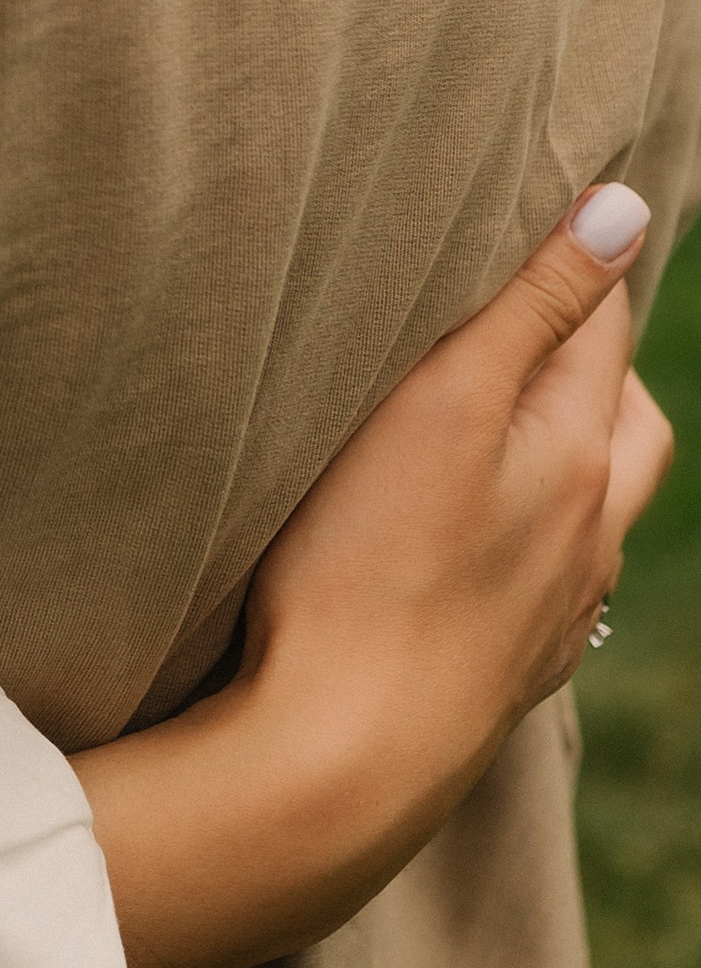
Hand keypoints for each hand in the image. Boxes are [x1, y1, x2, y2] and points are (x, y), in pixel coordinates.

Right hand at [73, 184, 671, 967]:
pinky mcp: (504, 670)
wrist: (340, 760)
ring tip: (495, 427)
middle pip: (626, 421)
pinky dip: (527, 540)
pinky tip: (466, 543)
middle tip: (524, 319)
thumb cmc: (367, 568)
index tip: (524, 207)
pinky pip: (551, 584)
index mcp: (577, 455)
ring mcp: (553, 613)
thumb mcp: (442, 406)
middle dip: (591, 361)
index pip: (600, 322)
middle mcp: (588, 535)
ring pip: (595, 509)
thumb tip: (625, 207)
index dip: (571, 257)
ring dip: (566, 455)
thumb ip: (532, 306)